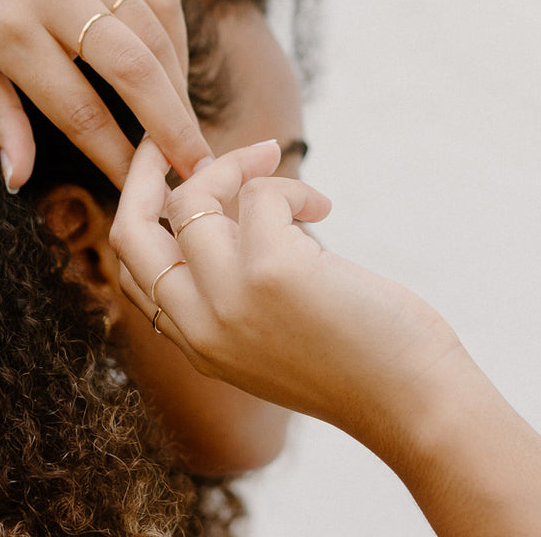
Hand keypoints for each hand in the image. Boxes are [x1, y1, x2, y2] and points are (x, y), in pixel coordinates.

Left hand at [0, 0, 211, 188]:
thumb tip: (18, 179)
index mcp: (11, 31)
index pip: (78, 111)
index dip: (115, 158)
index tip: (138, 190)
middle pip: (135, 73)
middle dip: (174, 130)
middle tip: (201, 171)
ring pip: (157, 36)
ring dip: (180, 91)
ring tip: (189, 131)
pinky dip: (177, 45)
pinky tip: (177, 77)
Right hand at [112, 138, 540, 535]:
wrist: (414, 405)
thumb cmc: (354, 359)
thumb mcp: (267, 331)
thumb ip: (231, 284)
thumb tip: (224, 201)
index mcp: (196, 340)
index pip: (132, 270)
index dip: (138, 214)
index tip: (156, 175)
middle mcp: (199, 325)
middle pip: (129, 232)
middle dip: (141, 173)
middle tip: (163, 140)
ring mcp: (230, 299)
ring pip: (191, 200)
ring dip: (232, 165)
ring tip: (270, 161)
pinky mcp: (272, 271)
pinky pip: (260, 193)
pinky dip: (291, 186)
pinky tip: (322, 206)